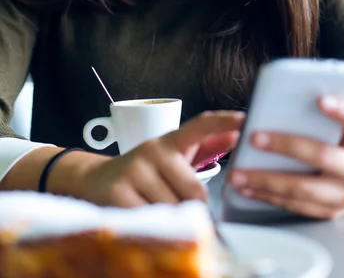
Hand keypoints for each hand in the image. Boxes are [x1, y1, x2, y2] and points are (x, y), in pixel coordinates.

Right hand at [78, 110, 243, 206]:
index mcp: (170, 141)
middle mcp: (153, 150)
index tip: (245, 119)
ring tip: (158, 211)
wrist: (97, 180)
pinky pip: (151, 220)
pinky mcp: (118, 192)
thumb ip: (206, 146)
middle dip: (192, 207)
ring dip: (171, 219)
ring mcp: (134, 170)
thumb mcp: (174, 157)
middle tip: (180, 207)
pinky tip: (144, 216)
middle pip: (194, 191)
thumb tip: (237, 134)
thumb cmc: (145, 172)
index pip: (200, 125)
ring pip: (173, 209)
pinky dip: (153, 227)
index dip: (223, 120)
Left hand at [229, 89, 343, 219]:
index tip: (320, 100)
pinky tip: (246, 187)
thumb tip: (314, 79)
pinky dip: (268, 197)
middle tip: (254, 137)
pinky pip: (295, 206)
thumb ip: (341, 94)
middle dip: (287, 146)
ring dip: (267, 181)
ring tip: (238, 173)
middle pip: (323, 156)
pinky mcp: (328, 211)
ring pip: (304, 189)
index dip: (342, 112)